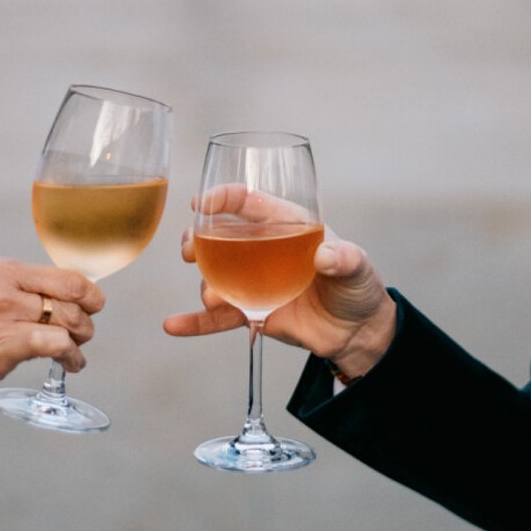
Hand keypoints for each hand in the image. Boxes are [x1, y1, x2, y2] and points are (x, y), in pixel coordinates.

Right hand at [0, 259, 103, 411]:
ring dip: (80, 339)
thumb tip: (53, 298)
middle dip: (87, 317)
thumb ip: (11, 289)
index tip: (93, 303)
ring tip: (76, 351)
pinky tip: (71, 364)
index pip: (62, 274)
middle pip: (71, 297)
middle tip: (85, 332)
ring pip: (66, 322)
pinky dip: (70, 356)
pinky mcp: (0, 349)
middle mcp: (1, 288)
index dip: (88, 291)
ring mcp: (0, 318)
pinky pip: (54, 346)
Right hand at [164, 223, 396, 382]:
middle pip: (221, 234)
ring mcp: (253, 280)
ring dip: (204, 282)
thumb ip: (344, 259)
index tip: (201, 204)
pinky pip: (217, 317)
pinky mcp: (250, 311)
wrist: (356, 332)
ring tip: (211, 297)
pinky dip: (195, 322)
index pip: (250, 202)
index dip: (223, 198)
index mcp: (287, 224)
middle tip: (190, 250)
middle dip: (198, 238)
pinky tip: (173, 325)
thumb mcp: (357, 268)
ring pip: (215, 273)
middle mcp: (263, 248)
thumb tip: (325, 257)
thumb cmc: (357, 288)